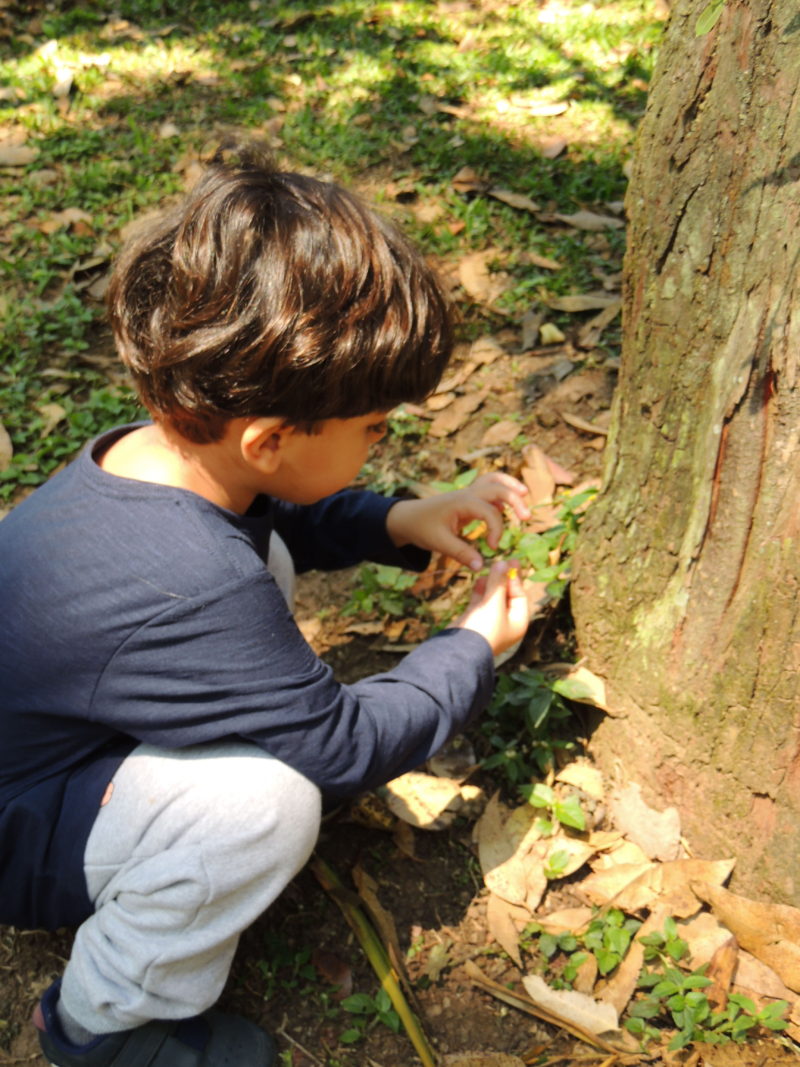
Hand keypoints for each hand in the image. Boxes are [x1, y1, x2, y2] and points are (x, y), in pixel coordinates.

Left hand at [386, 472, 530, 570]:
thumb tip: (481, 567)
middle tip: (527, 517)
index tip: (492, 547)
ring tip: (525, 494)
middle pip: (497, 487)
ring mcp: (468, 494)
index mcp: (462, 502)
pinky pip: (488, 488)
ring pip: (493, 480)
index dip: (496, 530)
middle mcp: (468, 494)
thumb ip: (461, 553)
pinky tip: (506, 507)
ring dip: (510, 486)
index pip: (490, 511)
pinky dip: (500, 493)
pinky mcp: (468, 499)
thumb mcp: (439, 543)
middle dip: (515, 499)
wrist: (408, 518)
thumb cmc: (422, 528)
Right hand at [453, 559, 528, 655]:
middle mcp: (506, 622)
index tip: (510, 561)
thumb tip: (503, 563)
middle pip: (507, 595)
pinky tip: (478, 580)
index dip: (514, 578)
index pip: (520, 595)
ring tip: (487, 570)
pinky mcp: (475, 620)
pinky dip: (480, 591)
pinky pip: (481, 602)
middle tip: (500, 561)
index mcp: (518, 622)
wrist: (460, 649)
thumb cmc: (483, 628)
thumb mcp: (494, 604)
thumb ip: (498, 583)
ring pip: (492, 598)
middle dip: (502, 579)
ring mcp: (490, 621)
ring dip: (490, 584)